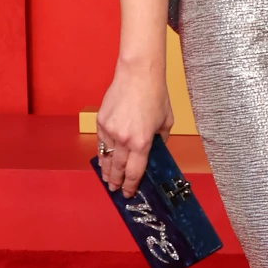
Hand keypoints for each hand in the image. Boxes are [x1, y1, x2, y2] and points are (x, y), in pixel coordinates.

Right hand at [96, 60, 173, 196]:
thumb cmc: (155, 95)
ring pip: (106, 157)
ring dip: (106, 170)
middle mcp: (124, 139)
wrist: (137, 75)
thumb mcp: (166, 121)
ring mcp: (110, 130)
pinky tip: (104, 159)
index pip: (135, 172)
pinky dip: (102, 153)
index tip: (129, 193)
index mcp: (142, 142)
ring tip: (107, 179)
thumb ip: (160, 140)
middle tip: (115, 190)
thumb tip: (155, 151)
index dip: (131, 185)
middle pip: (118, 168)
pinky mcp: (101, 122)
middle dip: (116, 182)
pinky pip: (101, 143)